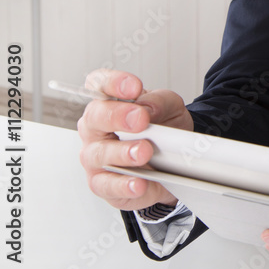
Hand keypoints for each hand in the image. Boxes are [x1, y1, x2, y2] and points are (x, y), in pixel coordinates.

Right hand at [77, 68, 192, 210]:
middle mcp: (96, 129)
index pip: (98, 85)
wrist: (174, 162)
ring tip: (144, 152)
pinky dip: (123, 185)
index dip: (112, 83)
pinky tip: (139, 182)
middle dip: (117, 116)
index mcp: (109, 103)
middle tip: (140, 119)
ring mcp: (96, 157)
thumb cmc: (164, 130)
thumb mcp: (170, 107)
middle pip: (94, 117)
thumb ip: (159, 101)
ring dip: (122, 152)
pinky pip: (107, 185)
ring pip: (99, 153)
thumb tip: (147, 106)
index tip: (134, 88)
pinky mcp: (103, 184)